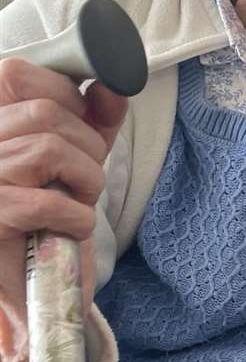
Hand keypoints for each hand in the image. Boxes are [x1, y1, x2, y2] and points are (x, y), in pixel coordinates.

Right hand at [0, 58, 127, 361]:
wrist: (31, 289)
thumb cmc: (50, 215)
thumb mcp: (76, 156)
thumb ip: (94, 117)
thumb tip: (111, 85)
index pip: (18, 72)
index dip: (63, 95)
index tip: (81, 126)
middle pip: (46, 112)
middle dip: (86, 145)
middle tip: (82, 178)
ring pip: (51, 149)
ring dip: (85, 180)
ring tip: (75, 202)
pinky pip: (46, 200)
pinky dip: (74, 217)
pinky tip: (67, 230)